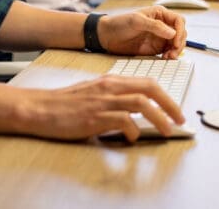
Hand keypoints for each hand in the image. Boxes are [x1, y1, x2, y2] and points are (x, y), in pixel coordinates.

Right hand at [18, 75, 184, 141]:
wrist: (39, 108)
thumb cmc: (63, 104)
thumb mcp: (92, 94)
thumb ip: (113, 99)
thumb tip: (133, 113)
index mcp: (110, 81)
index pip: (146, 82)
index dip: (165, 96)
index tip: (175, 109)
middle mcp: (109, 87)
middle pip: (150, 89)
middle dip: (170, 104)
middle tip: (180, 119)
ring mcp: (103, 101)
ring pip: (142, 104)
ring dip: (159, 118)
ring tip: (167, 130)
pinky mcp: (95, 116)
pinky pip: (123, 120)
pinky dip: (134, 130)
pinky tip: (132, 138)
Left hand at [97, 6, 186, 58]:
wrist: (107, 36)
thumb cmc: (120, 23)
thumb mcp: (137, 21)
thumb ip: (155, 26)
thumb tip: (173, 32)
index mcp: (159, 14)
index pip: (178, 20)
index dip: (180, 30)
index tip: (175, 41)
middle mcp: (162, 25)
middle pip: (180, 33)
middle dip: (180, 43)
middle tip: (173, 52)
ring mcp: (160, 37)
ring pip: (177, 43)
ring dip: (176, 51)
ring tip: (169, 57)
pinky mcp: (156, 48)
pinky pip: (169, 52)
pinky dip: (170, 56)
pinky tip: (165, 59)